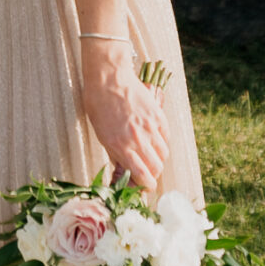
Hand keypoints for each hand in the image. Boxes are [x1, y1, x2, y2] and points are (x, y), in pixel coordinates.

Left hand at [80, 39, 169, 191]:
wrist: (108, 79)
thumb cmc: (98, 106)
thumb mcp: (102, 135)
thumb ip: (116, 154)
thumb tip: (125, 170)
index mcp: (121, 146)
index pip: (143, 175)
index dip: (146, 186)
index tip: (145, 186)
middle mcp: (138, 139)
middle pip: (157, 167)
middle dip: (153, 174)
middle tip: (147, 172)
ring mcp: (150, 127)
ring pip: (164, 153)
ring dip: (158, 159)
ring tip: (151, 156)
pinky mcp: (158, 115)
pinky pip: (166, 137)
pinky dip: (162, 142)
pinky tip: (154, 140)